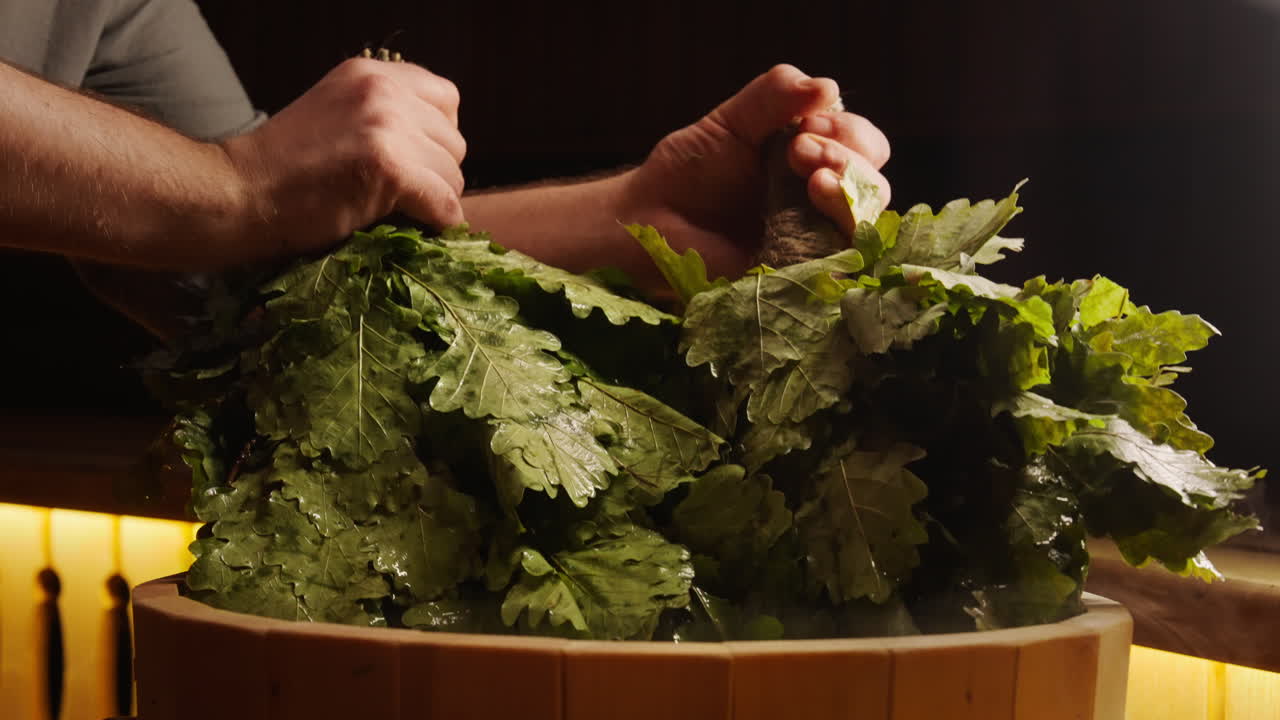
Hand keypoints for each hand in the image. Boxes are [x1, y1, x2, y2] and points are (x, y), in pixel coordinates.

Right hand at [221, 57, 466, 256]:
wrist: (238, 192)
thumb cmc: (281, 168)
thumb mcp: (336, 115)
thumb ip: (384, 118)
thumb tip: (438, 152)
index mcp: (371, 73)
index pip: (446, 99)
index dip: (437, 137)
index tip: (416, 161)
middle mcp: (384, 91)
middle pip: (454, 139)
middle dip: (437, 172)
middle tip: (406, 195)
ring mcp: (388, 127)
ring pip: (453, 174)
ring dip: (436, 199)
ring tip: (401, 211)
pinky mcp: (390, 168)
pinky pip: (445, 203)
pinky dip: (438, 221)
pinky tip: (418, 227)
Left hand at [623, 64, 889, 276]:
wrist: (652, 219)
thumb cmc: (691, 171)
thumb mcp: (731, 121)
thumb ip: (774, 97)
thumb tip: (828, 87)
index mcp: (817, 159)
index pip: (866, 145)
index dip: (849, 133)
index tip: (808, 124)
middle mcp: (824, 201)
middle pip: (874, 183)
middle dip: (846, 159)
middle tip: (798, 149)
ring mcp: (813, 241)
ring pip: (863, 222)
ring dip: (845, 192)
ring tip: (810, 180)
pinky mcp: (798, 275)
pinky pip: (836, 264)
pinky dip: (832, 237)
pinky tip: (811, 214)